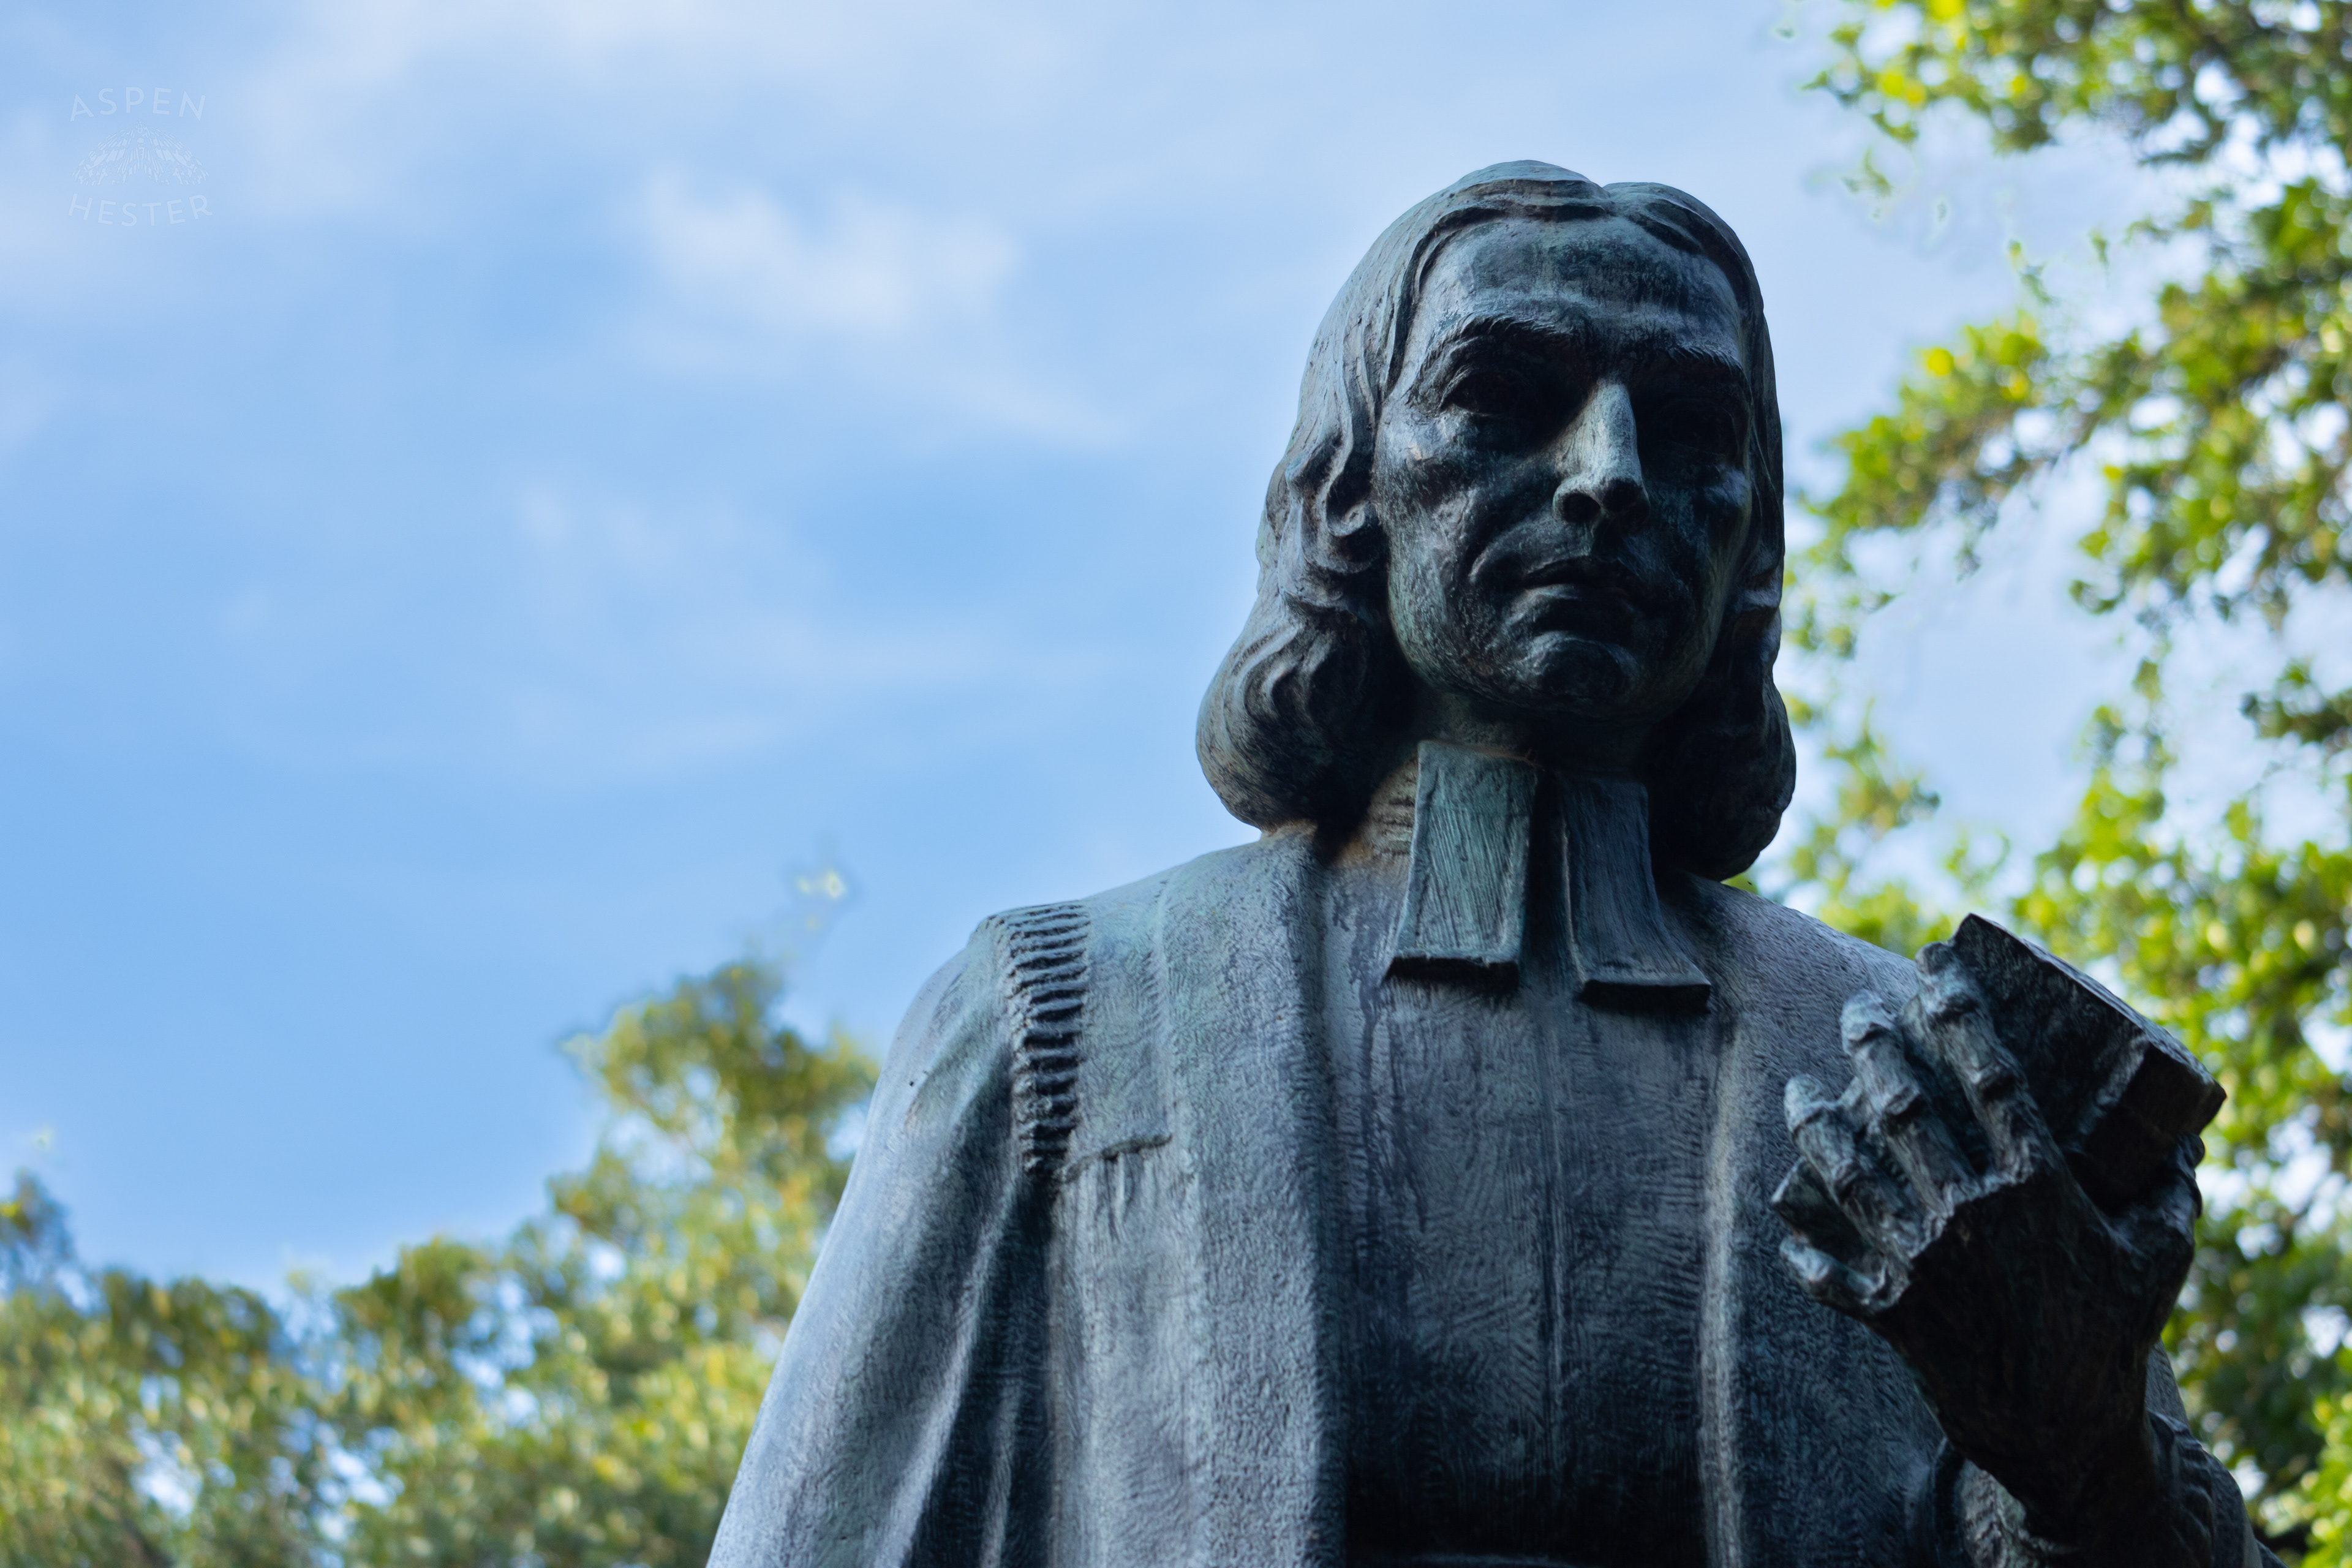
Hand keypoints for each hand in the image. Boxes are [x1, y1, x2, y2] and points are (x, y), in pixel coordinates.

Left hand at [1776, 942, 2201, 1544]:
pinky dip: (1804, 1252)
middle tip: (1853, 1012)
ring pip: (1848, 1171)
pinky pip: (1828, 1273)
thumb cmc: (2115, 1338)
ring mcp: (1922, 1263)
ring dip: (1814, 1124)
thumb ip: (2166, 1193)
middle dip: (1870, 1047)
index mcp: (2037, 1190)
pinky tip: (1787, 1228)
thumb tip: (2177, 1140)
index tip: (1933, 969)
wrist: (2067, 1436)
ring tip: (1798, 1091)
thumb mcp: (2158, 1259)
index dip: (1957, 1014)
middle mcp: (1970, 1216)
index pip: (1990, 1078)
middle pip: (1902, 1106)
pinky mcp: (1891, 1313)